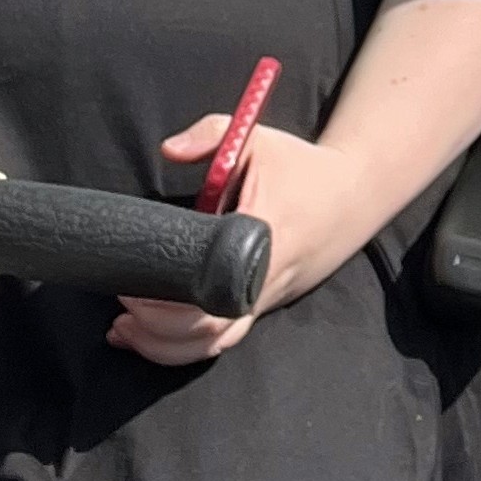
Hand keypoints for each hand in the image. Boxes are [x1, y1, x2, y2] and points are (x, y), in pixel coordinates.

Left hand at [108, 116, 375, 365]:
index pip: (212, 292)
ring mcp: (268, 298)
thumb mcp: (259, 138)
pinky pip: (226, 337)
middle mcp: (266, 279)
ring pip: (216, 344)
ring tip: (125, 330)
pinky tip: (154, 336)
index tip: (132, 285)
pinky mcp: (266, 304)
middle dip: (157, 330)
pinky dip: (188, 345)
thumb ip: (211, 133)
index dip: (167, 302)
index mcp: (263, 240)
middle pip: (209, 331)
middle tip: (122, 305)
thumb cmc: (303, 166)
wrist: (358, 192)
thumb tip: (168, 151)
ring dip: (167, 346)